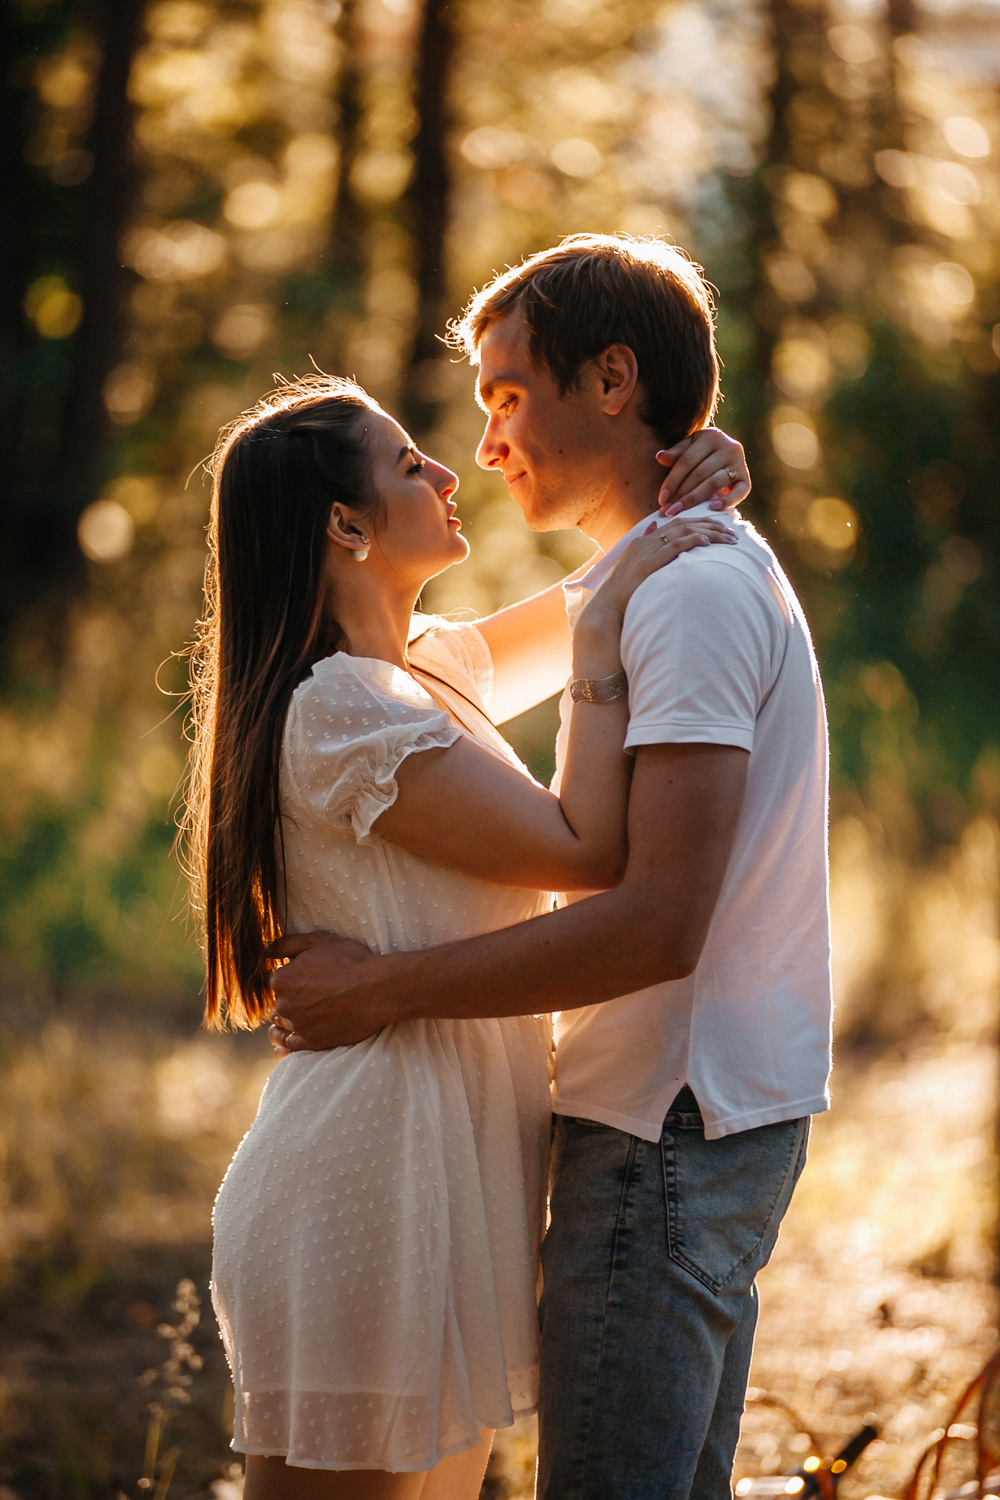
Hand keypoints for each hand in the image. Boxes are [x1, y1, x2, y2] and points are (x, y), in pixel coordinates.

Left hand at [266, 931, 398, 1049]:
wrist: (377, 990)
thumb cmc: (350, 961)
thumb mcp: (318, 940)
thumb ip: (287, 944)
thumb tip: (266, 951)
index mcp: (281, 979)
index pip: (277, 980)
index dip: (292, 977)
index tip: (308, 978)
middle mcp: (284, 1004)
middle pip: (279, 1003)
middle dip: (291, 999)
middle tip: (312, 996)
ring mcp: (297, 1026)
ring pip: (281, 1025)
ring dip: (287, 1021)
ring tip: (301, 1017)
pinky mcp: (310, 1043)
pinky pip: (290, 1046)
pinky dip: (288, 1043)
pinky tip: (291, 1040)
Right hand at [577, 516, 735, 649]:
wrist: (607, 608)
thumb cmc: (623, 594)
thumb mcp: (634, 569)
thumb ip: (646, 550)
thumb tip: (654, 530)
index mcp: (642, 541)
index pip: (676, 524)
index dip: (699, 523)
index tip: (718, 527)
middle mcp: (644, 542)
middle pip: (682, 524)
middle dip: (709, 525)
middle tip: (730, 530)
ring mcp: (645, 551)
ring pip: (682, 532)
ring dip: (708, 532)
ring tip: (727, 537)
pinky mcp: (647, 563)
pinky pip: (674, 546)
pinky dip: (692, 541)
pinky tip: (708, 542)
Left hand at [655, 428, 750, 514]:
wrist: (725, 457)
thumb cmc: (702, 453)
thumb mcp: (689, 448)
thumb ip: (676, 453)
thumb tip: (660, 456)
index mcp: (712, 436)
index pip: (687, 461)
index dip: (672, 481)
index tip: (661, 499)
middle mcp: (729, 447)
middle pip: (699, 474)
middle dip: (681, 494)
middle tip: (668, 510)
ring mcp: (739, 463)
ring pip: (714, 483)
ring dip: (695, 499)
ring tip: (680, 511)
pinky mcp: (746, 479)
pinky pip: (738, 493)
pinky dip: (726, 501)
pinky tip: (711, 508)